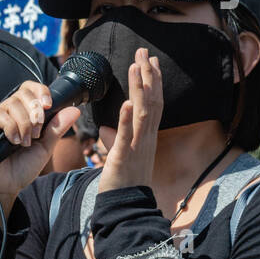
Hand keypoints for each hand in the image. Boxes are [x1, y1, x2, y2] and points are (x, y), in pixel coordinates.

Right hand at [0, 81, 79, 214]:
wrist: (7, 185)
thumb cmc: (23, 167)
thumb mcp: (45, 147)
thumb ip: (57, 128)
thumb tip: (74, 110)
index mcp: (26, 114)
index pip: (31, 89)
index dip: (40, 91)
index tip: (48, 105)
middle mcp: (11, 112)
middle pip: (23, 93)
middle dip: (35, 112)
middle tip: (37, 132)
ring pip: (12, 103)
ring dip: (24, 124)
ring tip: (25, 142)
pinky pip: (0, 114)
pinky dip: (11, 128)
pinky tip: (13, 141)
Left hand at [98, 48, 161, 193]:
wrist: (124, 207)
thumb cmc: (121, 182)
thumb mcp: (118, 156)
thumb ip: (115, 139)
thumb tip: (106, 129)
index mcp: (145, 136)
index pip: (153, 103)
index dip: (153, 81)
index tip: (150, 60)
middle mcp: (146, 138)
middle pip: (151, 101)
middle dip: (148, 75)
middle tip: (144, 52)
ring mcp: (137, 147)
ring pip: (142, 113)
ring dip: (139, 89)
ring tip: (136, 67)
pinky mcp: (124, 158)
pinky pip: (127, 136)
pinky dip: (127, 119)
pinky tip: (126, 104)